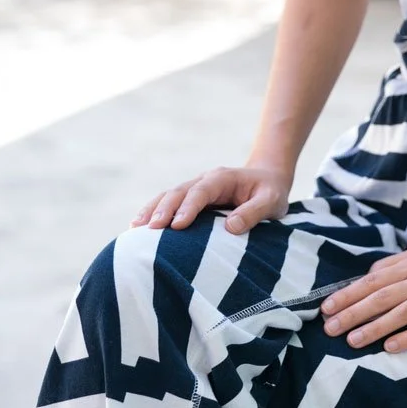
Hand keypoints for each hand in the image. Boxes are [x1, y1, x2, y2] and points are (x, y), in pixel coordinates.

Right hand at [131, 163, 291, 233]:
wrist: (267, 179)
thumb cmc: (270, 192)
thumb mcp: (271, 201)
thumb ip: (254, 212)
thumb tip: (230, 227)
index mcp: (223, 178)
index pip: (202, 191)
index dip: (189, 207)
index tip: (177, 225)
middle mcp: (205, 180)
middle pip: (180, 192)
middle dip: (164, 209)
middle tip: (151, 229)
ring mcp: (196, 189)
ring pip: (169, 196)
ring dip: (152, 210)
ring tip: (135, 228)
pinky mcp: (191, 200)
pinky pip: (169, 204)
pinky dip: (153, 212)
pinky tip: (138, 227)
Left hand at [320, 238, 406, 353]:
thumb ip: (399, 264)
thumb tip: (370, 275)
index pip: (373, 279)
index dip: (349, 293)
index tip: (326, 308)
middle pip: (382, 295)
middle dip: (353, 312)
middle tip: (329, 328)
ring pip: (402, 311)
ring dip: (375, 326)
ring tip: (353, 340)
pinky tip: (391, 347)